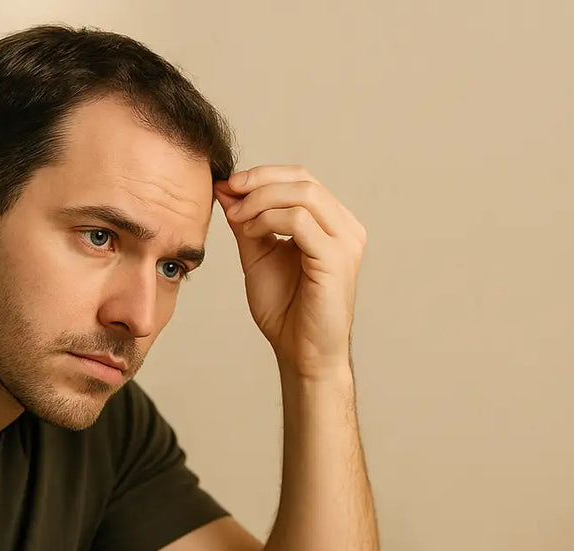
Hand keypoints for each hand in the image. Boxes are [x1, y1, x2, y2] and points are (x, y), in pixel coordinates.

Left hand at [215, 166, 365, 379]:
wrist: (300, 352)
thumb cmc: (285, 311)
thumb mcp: (259, 256)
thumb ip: (248, 222)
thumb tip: (227, 188)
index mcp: (332, 225)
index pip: (301, 179)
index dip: (262, 175)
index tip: (228, 186)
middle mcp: (345, 228)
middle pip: (303, 179)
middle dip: (259, 181)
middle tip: (229, 193)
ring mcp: (345, 242)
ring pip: (303, 194)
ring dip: (261, 200)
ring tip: (238, 219)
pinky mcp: (336, 259)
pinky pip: (299, 221)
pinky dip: (268, 220)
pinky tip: (250, 233)